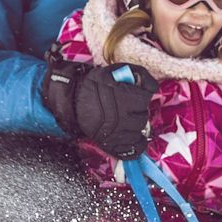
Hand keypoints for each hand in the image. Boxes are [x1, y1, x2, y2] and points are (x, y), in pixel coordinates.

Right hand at [42, 54, 157, 157]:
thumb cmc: (93, 86)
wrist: (72, 101)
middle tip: (129, 105)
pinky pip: (134, 148)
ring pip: (140, 130)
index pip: (149, 92)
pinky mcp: (113, 144)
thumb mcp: (113, 72)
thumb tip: (147, 82)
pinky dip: (138, 144)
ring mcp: (119, 132)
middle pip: (144, 114)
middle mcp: (124, 115)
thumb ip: (133, 74)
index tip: (142, 90)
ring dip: (137, 124)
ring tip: (127, 118)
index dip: (146, 90)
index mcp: (126, 96)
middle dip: (138, 108)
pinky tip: (137, 138)